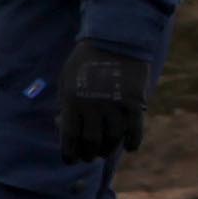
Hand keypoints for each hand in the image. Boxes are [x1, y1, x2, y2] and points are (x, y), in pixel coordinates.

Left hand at [54, 44, 148, 163]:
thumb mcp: (66, 81)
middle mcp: (92, 106)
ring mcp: (115, 105)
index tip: (70, 160)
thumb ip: (65, 104)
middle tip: (89, 156)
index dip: (69, 153)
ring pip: (112, 139)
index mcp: (72, 101)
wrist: (114, 39)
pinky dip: (132, 142)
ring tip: (105, 151)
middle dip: (88, 153)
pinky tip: (129, 147)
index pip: (69, 136)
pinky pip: (135, 130)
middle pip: (91, 142)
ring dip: (108, 149)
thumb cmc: (85, 61)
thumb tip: (62, 128)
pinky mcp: (134, 102)